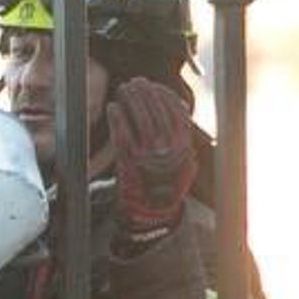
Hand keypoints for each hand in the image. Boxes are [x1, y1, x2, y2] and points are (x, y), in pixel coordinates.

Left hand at [106, 78, 194, 236]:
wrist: (151, 217)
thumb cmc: (165, 190)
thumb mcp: (184, 166)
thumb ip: (183, 141)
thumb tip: (183, 111)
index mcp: (184, 149)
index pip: (177, 114)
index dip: (165, 97)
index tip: (156, 87)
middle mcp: (168, 150)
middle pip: (157, 111)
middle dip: (146, 93)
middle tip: (137, 82)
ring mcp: (148, 155)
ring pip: (140, 118)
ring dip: (132, 100)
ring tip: (124, 89)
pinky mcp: (129, 161)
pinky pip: (123, 133)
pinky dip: (118, 118)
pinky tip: (113, 107)